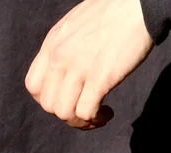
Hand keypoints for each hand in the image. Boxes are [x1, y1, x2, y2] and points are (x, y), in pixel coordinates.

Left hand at [25, 0, 153, 128]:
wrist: (138, 1)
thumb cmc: (113, 11)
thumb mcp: (76, 26)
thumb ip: (65, 48)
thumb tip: (65, 74)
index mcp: (52, 44)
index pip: (33, 86)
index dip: (47, 100)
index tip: (65, 100)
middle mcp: (59, 56)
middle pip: (48, 105)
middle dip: (66, 115)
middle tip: (84, 111)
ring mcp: (78, 67)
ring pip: (64, 113)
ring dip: (80, 123)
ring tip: (97, 117)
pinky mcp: (100, 77)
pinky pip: (86, 112)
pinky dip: (95, 120)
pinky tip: (107, 114)